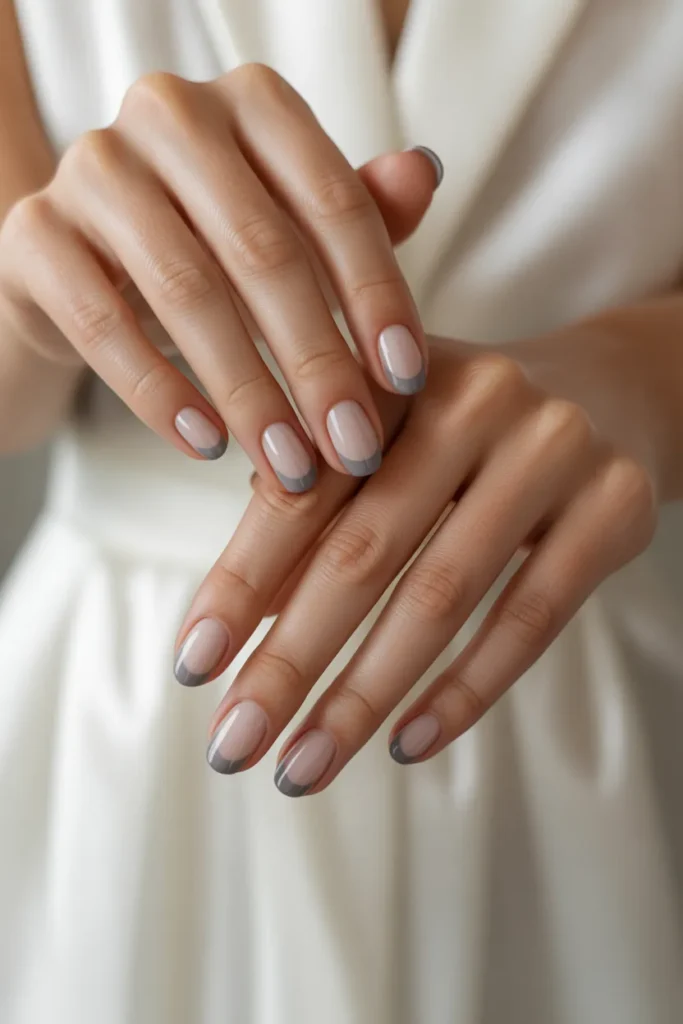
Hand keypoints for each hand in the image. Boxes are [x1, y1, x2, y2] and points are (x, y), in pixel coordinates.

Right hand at [0, 64, 437, 482]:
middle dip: (318, 362)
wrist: (96, 266)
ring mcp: (93, 167)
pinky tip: (207, 444)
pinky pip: (101, 321)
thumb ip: (359, 211)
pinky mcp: (34, 233)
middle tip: (354, 447)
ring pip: (186, 290)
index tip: (406, 381)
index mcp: (252, 103)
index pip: (333, 200)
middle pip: (263, 250)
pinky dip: (159, 391)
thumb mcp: (295, 231)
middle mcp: (170, 113)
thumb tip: (423, 172)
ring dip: (249, 392)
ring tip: (290, 466)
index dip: (376, 294)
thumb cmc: (217, 247)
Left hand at [174, 335, 656, 793]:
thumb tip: (246, 619)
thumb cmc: (465, 429)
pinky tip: (407, 741)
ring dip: (363, 696)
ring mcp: (552, 450)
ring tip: (304, 766)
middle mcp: (475, 399)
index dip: (239, 581)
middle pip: (363, 552)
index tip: (193, 666)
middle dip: (290, 661)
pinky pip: (530, 618)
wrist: (611, 391)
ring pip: (441, 596)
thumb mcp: (384, 438)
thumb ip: (312, 504)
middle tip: (234, 742)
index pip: (300, 490)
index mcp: (393, 375)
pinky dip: (464, 690)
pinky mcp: (615, 506)